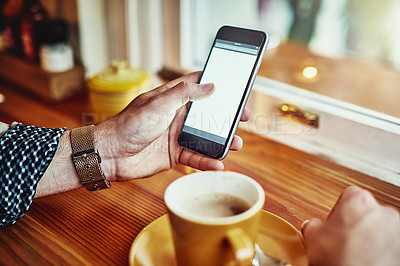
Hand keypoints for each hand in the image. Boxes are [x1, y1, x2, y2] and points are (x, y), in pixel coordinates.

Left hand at [95, 71, 249, 180]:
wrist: (111, 155)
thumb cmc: (129, 125)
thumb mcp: (158, 104)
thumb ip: (183, 94)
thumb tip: (208, 85)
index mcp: (171, 98)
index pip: (196, 86)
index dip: (215, 85)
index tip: (233, 87)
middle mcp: (175, 115)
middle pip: (207, 114)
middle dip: (225, 116)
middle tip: (243, 118)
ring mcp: (175, 135)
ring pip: (205, 137)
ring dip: (221, 140)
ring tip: (236, 143)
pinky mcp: (174, 154)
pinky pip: (195, 157)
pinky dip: (207, 160)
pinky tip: (218, 163)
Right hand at [301, 186, 399, 265]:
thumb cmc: (340, 259)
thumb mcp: (312, 235)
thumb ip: (313, 223)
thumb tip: (314, 226)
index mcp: (359, 200)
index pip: (348, 195)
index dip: (338, 210)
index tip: (333, 224)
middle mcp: (383, 211)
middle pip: (366, 211)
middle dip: (355, 224)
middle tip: (343, 240)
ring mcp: (397, 230)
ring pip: (380, 228)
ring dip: (369, 237)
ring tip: (354, 253)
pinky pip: (390, 244)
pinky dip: (381, 250)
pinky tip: (366, 259)